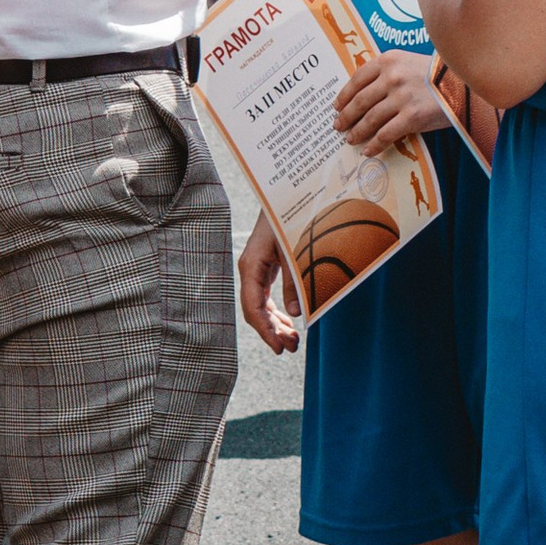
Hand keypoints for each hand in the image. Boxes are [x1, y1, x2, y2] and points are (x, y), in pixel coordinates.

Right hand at [237, 211, 302, 352]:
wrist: (286, 196)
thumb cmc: (288, 219)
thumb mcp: (295, 251)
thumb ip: (295, 282)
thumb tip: (296, 314)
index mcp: (251, 266)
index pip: (253, 308)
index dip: (265, 330)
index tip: (278, 347)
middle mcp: (249, 270)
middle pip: (255, 311)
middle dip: (272, 332)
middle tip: (290, 348)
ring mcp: (255, 270)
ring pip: (260, 306)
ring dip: (275, 325)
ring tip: (292, 341)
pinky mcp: (264, 269)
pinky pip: (265, 297)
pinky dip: (276, 312)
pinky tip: (288, 323)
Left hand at [330, 49, 452, 150]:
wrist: (465, 82)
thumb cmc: (437, 74)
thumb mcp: (409, 62)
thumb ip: (388, 73)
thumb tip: (364, 95)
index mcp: (388, 60)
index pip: (357, 79)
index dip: (344, 95)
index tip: (337, 106)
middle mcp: (392, 77)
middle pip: (360, 101)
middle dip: (346, 116)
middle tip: (338, 126)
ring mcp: (401, 97)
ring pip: (370, 119)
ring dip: (357, 131)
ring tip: (351, 139)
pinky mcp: (412, 116)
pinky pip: (386, 134)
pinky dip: (375, 144)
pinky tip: (368, 151)